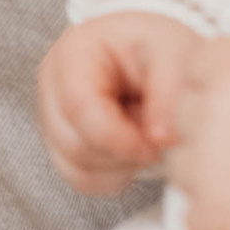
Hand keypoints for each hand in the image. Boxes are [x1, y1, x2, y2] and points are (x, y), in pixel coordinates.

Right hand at [37, 12, 203, 192]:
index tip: (154, 146)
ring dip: (121, 163)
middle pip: (74, 143)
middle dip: (123, 150)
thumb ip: (170, 92)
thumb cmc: (161, 50)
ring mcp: (53, 118)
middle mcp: (52, 86)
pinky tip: (133, 150)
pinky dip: (114, 175)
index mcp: (74, 52)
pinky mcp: (62, 145)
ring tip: (145, 134)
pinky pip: (82, 179)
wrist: (156, 57)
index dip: (118, 137)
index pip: (79, 107)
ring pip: (77, 166)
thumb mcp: (177, 54)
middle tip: (157, 135)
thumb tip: (161, 138)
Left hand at [168, 27, 229, 229]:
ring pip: (184, 166)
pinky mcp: (219, 218)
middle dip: (215, 123)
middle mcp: (212, 116)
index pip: (202, 65)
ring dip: (211, 171)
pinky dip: (220, 218)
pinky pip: (195, 219)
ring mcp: (210, 170)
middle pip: (185, 114)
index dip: (229, 80)